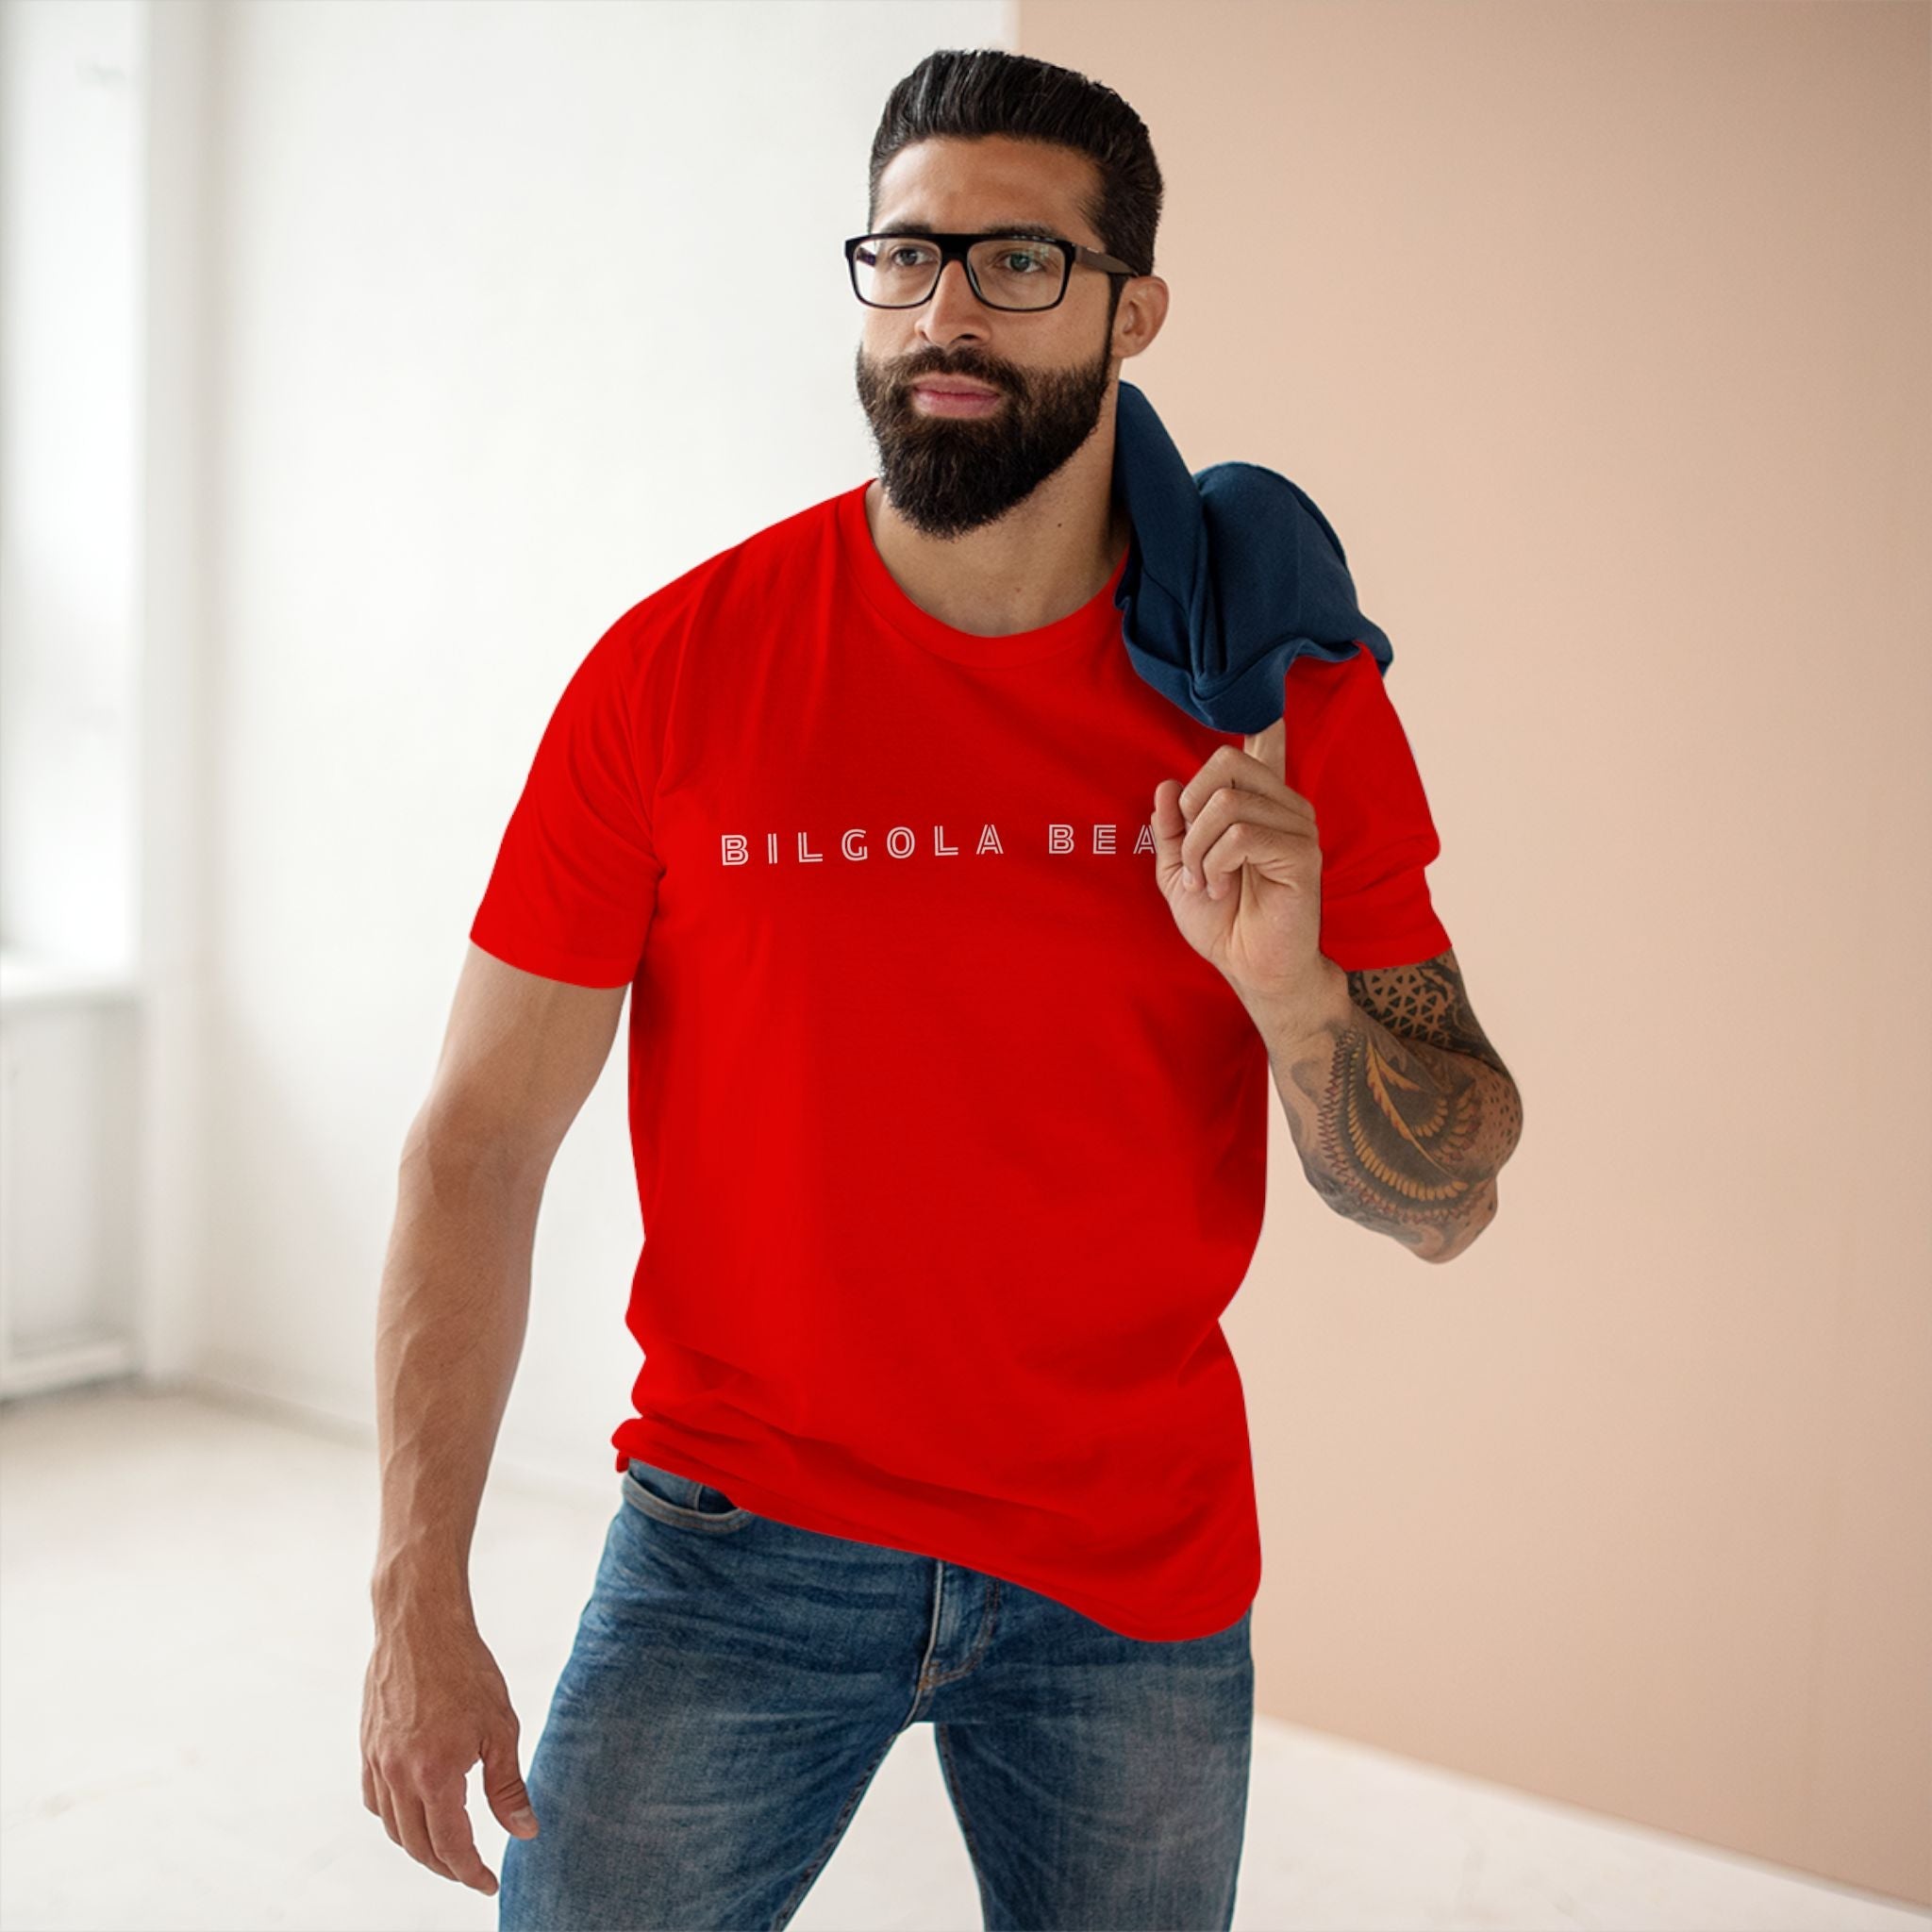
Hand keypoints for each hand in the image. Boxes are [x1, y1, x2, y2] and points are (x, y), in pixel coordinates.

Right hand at [361, 1608, 538, 1897]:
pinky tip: (413, 1812)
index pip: (450, 1846)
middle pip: (417, 1846)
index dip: (471, 1873)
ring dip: (418, 1847)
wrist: (420, 1625)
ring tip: (447, 1848)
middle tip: (471, 1871)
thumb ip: (507, 1787)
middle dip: (446, 1867)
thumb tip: (524, 1832)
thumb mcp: (500, 1728)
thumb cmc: (466, 1669)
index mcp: (434, 1775)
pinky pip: (374, 1801)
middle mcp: (397, 1776)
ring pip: (392, 1828)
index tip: (489, 1883)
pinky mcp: (367, 1747)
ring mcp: (376, 1762)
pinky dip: (394, 1818)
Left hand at [1150, 718, 1339, 1024]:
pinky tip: (1223, 888)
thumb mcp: (1180, 872)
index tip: (1272, 711)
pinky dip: (1216, 864)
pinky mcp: (1301, 853)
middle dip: (1191, 810)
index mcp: (1258, 805)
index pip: (1266, 748)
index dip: (1268, 724)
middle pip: (1225, 762)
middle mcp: (1283, 807)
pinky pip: (1241, 835)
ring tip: (1208, 882)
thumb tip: (1166, 785)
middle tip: (1193, 854)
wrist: (1247, 966)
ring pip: (1226, 803)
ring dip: (1199, 849)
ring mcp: (1297, 827)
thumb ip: (1172, 829)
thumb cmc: (1221, 921)